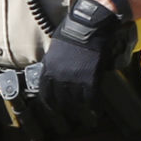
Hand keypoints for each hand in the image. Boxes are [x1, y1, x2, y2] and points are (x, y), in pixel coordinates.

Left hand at [37, 0, 135, 129]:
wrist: (90, 25)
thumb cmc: (74, 30)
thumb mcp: (57, 46)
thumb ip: (55, 61)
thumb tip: (56, 67)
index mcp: (49, 67)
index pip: (45, 91)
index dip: (49, 102)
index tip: (53, 107)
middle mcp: (59, 76)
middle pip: (59, 100)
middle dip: (64, 108)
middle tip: (70, 114)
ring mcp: (74, 78)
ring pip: (75, 101)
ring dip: (79, 108)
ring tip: (84, 115)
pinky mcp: (90, 78)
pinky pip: (91, 97)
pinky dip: (93, 104)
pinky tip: (95, 109)